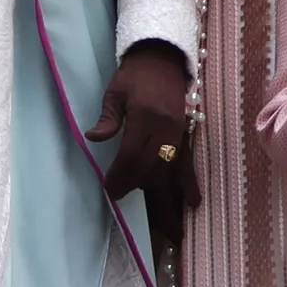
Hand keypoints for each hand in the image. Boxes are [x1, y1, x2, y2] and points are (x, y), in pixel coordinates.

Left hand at [88, 40, 197, 247]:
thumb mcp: (114, 91)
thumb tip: (93, 139)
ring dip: (170, 200)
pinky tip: (193, 202)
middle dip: (140, 192)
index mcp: (145, 116)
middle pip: (152, 168)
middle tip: (132, 212)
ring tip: (174, 229)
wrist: (163, 56)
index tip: (110, 191)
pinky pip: (187, 163)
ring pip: (171, 172)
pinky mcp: (185, 134)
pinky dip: (188, 183)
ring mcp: (178, 133)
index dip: (121, 177)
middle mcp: (165, 128)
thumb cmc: (134, 74)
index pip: (132, 155)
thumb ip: (107, 117)